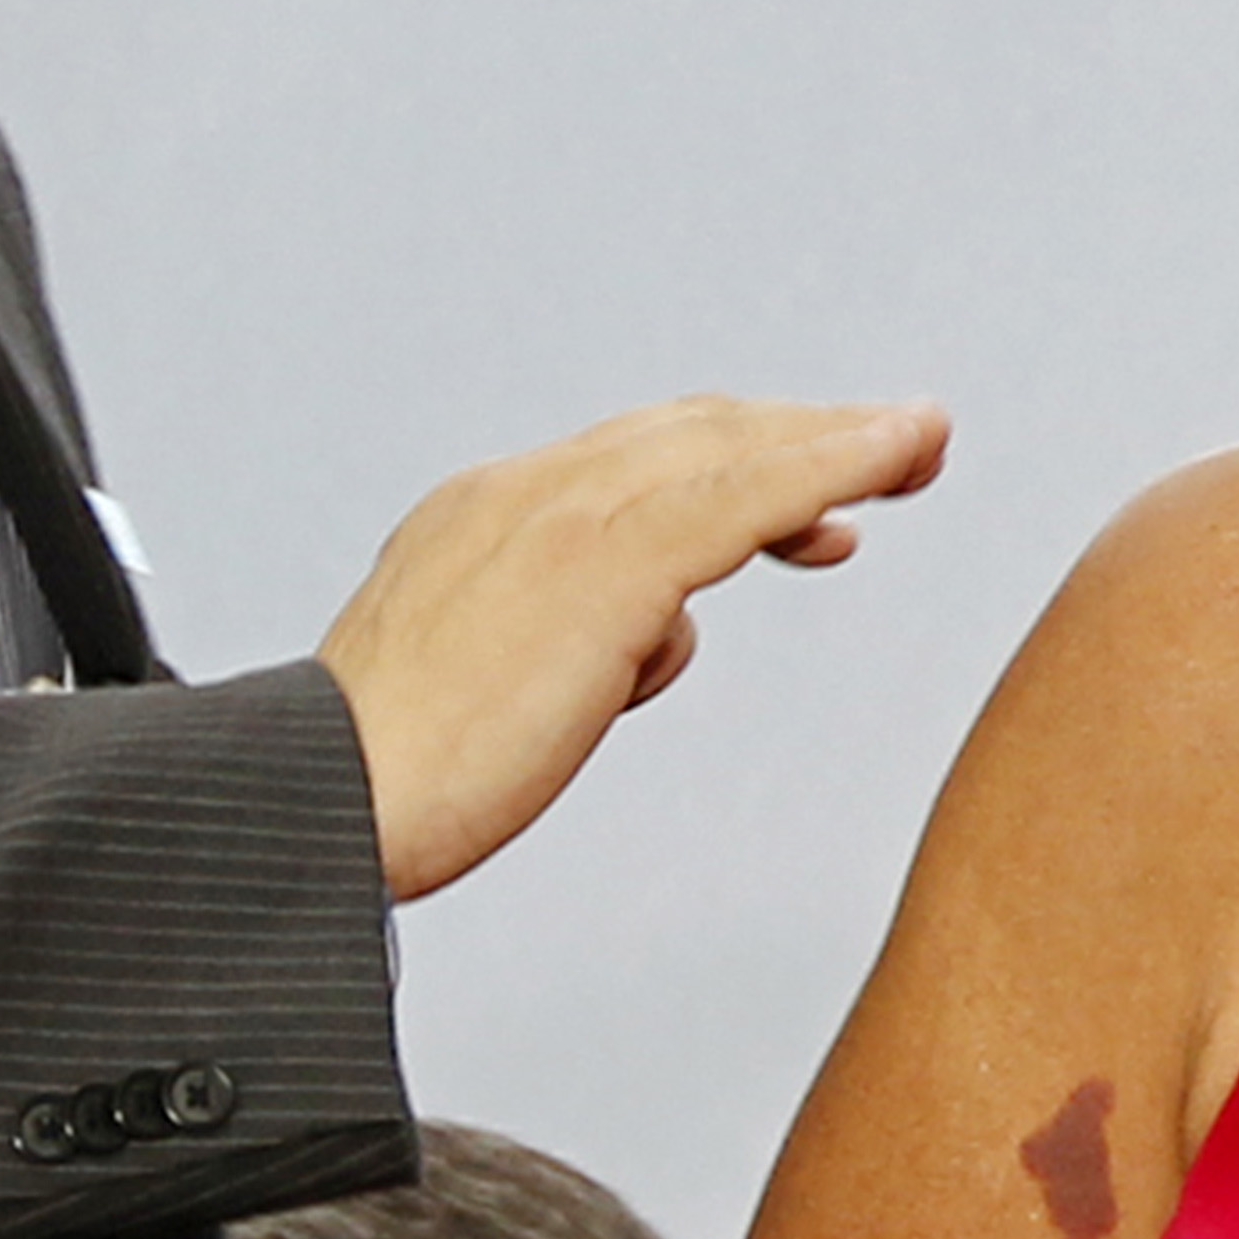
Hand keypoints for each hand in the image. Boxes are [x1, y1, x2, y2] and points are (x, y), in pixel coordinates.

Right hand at [318, 396, 950, 900]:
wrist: (318, 806)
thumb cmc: (390, 781)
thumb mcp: (498, 687)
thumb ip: (584, 642)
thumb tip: (660, 638)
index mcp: (486, 515)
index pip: (637, 461)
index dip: (738, 459)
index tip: (810, 493)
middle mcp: (523, 494)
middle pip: (695, 433)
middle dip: (802, 433)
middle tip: (899, 448)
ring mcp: (560, 518)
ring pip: (730, 450)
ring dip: (838, 440)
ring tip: (920, 445)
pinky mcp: (603, 563)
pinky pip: (746, 493)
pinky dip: (832, 464)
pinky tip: (895, 457)